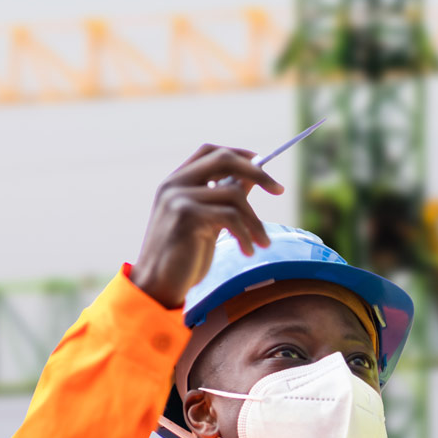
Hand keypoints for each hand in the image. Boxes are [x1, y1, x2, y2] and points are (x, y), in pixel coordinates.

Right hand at [131, 144, 285, 308]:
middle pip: (223, 159)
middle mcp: (174, 184)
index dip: (239, 154)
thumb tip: (254, 177)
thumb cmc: (184, 256)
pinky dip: (246, 234)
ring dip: (255, 221)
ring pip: (234, 194)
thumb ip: (225, 198)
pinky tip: (248, 251)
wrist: (158, 285)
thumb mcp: (208, 222)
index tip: (263, 164)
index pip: (210, 151)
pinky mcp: (186, 216)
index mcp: (176, 182)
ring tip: (263, 243)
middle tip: (279, 190)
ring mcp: (178, 198)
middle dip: (257, 172)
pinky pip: (230, 217)